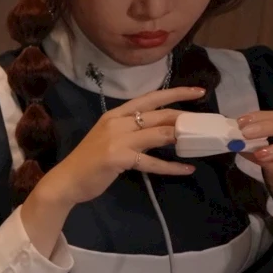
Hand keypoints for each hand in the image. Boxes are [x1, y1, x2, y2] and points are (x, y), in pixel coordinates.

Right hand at [35, 88, 205, 206]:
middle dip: (185, 118)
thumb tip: (164, 131)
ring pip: (159, 134)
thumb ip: (133, 132)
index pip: (151, 97)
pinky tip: (186, 169)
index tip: (198, 92)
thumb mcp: (110, 138)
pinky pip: (152, 162)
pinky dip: (171, 167)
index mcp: (116, 114)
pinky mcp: (118, 158)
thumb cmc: (90, 161)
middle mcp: (117, 122)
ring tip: (200, 143)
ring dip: (182, 138)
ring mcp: (117, 139)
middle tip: (205, 124)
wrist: (66, 180)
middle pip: (159, 114)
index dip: (176, 93)